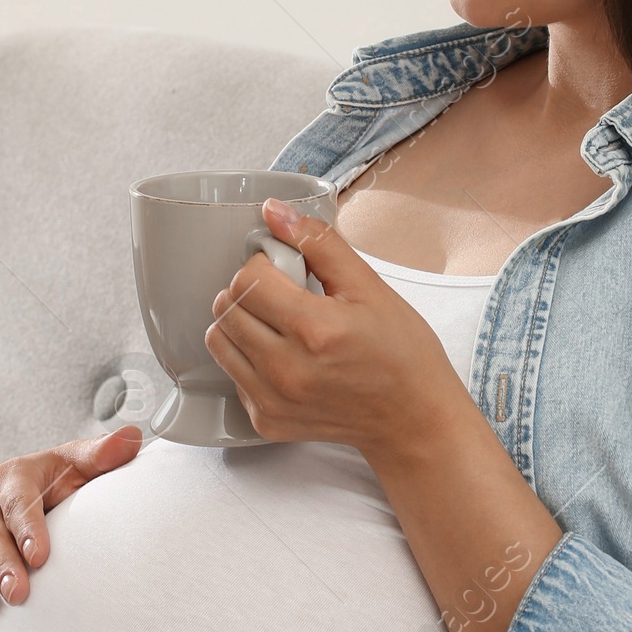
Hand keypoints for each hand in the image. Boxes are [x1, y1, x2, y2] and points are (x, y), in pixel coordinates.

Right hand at [0, 426, 140, 631]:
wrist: (42, 496)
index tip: (39, 556)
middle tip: (19, 592)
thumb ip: (102, 454)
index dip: (26, 528)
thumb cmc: (64, 480)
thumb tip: (132, 438)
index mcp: (11, 478)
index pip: (17, 501)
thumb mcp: (80, 463)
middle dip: (1, 565)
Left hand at [204, 201, 468, 461]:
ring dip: (240, 322)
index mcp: (315, 330)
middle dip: (248, 291)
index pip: (247, 280)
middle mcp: (287, 369)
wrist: (412, 418)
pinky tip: (282, 355)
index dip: (263, 264)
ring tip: (277, 323)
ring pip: (218, 341)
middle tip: (282, 295)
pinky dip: (247, 357)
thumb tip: (275, 212)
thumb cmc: (401, 353)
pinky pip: (231, 374)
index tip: (284, 269)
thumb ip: (320, 244)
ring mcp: (273, 400)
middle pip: (226, 308)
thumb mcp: (370, 287)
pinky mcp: (266, 420)